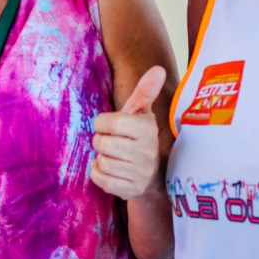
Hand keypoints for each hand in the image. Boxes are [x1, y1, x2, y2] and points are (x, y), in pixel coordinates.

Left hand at [90, 65, 165, 199]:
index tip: (107, 124)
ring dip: (100, 158)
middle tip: (110, 141)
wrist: (152, 172)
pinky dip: (99, 173)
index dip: (102, 123)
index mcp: (148, 129)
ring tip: (111, 154)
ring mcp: (141, 173)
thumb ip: (145, 90)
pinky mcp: (131, 190)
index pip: (114, 123)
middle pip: (104, 144)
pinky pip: (102, 180)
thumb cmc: (138, 135)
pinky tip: (109, 168)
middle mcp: (148, 152)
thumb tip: (159, 68)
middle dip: (101, 141)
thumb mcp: (141, 112)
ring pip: (103, 162)